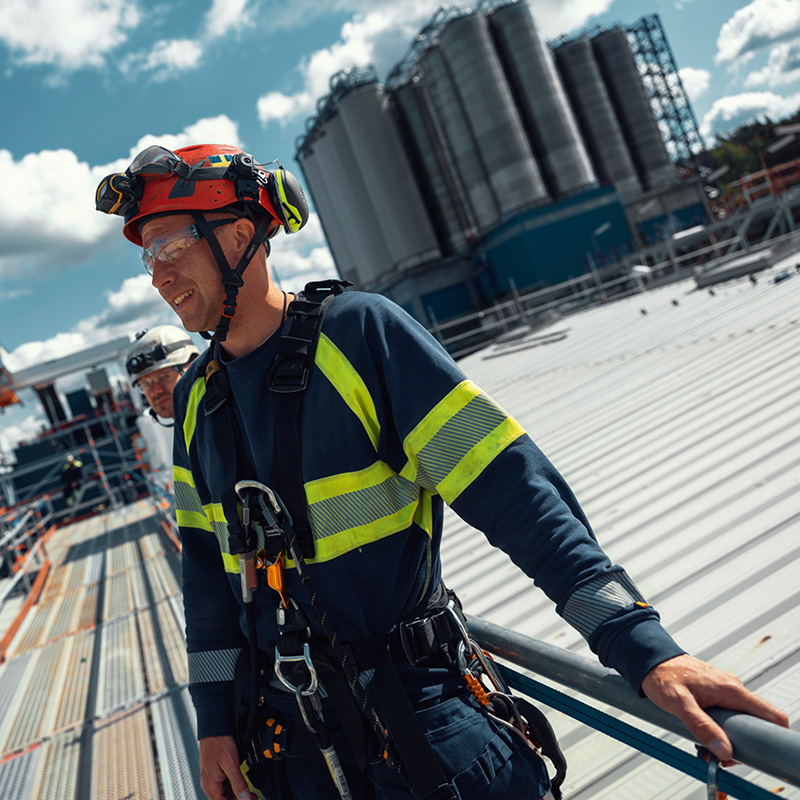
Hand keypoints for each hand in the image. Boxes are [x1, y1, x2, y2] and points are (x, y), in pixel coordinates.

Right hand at [199, 735, 256, 799]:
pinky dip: (233, 788)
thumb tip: (244, 799)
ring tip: (251, 795)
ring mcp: (212, 778)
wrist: (214, 727)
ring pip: (225, 793)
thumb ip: (238, 783)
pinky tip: (242, 786)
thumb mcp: (231, 764)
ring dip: (237, 795)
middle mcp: (209, 784)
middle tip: (253, 798)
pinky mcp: (215, 772)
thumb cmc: (219, 742)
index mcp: (210, 785)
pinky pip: (224, 785)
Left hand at [641, 654, 788, 762]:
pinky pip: (727, 716)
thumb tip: (724, 750)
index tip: (752, 753)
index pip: (771, 714)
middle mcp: (732, 689)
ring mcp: (725, 691)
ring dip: (725, 739)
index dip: (772, 736)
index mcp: (731, 690)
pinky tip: (700, 735)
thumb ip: (701, 726)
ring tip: (702, 747)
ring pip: (739, 722)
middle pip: (755, 724)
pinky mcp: (716, 693)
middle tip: (717, 755)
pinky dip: (718, 729)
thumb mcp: (679, 704)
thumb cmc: (662, 676)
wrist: (650, 659)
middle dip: (740, 745)